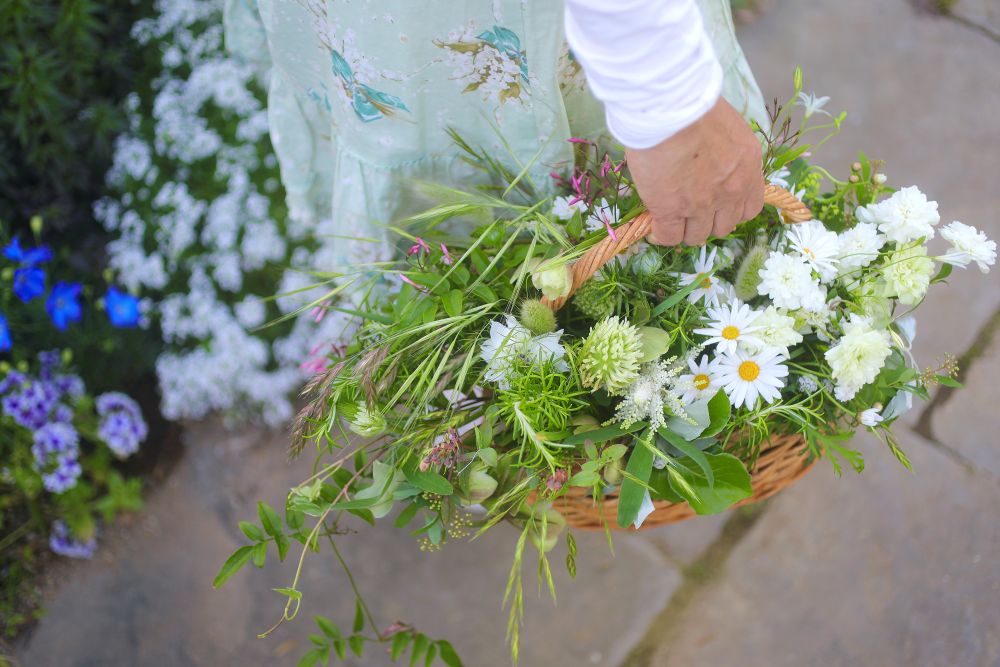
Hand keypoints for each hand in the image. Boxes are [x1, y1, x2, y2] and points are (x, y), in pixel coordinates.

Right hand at [625, 97, 764, 245]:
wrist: (671, 108)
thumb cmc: (695, 105)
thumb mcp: (728, 128)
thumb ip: (726, 152)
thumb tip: (710, 161)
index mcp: (748, 168)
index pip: (749, 209)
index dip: (731, 211)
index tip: (716, 205)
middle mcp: (731, 190)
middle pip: (723, 227)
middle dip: (708, 222)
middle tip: (691, 211)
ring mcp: (701, 204)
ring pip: (697, 236)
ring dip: (685, 230)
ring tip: (671, 219)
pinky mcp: (671, 209)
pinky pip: (670, 236)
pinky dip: (662, 234)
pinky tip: (655, 226)